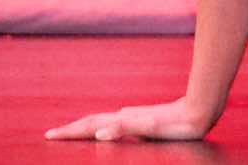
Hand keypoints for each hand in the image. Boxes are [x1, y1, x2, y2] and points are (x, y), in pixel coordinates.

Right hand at [45, 98, 211, 141]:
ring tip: (72, 132)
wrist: (200, 111)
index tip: (48, 135)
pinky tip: (107, 132)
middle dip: (71, 129)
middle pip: (92, 123)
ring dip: (85, 128)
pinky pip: (116, 126)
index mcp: (122, 121)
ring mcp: (134, 119)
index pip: (89, 127)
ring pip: (103, 123)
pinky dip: (103, 129)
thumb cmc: (176, 123)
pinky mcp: (144, 122)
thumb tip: (100, 134)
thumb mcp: (150, 128)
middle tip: (51, 134)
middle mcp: (125, 118)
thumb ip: (125, 128)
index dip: (69, 132)